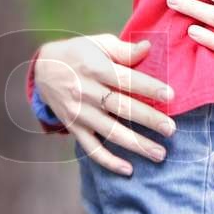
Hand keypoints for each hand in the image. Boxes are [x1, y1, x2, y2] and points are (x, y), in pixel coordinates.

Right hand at [33, 34, 176, 175]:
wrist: (42, 69)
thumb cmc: (78, 53)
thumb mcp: (98, 43)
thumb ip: (123, 50)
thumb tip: (149, 48)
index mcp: (95, 68)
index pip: (126, 79)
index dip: (148, 88)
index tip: (170, 96)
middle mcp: (87, 92)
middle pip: (122, 107)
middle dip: (148, 119)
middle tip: (171, 129)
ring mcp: (80, 113)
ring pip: (111, 132)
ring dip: (136, 145)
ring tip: (160, 154)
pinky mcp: (74, 127)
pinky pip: (91, 148)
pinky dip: (109, 161)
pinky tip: (128, 170)